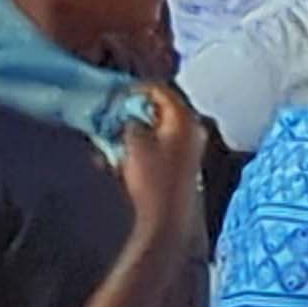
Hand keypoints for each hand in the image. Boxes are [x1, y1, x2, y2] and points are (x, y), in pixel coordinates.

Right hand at [112, 87, 206, 243]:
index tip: (118, 93)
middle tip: (115, 113)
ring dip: (137, 130)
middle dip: (136, 110)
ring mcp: (192, 149)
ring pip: (160, 129)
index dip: (136, 88)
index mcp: (184, 118)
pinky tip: (123, 157)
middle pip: (162, 109)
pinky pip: (162, 147)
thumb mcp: (134, 142)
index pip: (161, 90)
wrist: (166, 218)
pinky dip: (143, 146)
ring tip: (114, 137)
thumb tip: (130, 118)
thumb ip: (131, 121)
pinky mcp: (185, 167)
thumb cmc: (152, 177)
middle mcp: (193, 129)